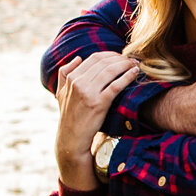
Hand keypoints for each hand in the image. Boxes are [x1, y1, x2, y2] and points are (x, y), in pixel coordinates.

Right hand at [54, 51, 139, 187]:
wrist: (71, 139)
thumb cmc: (69, 116)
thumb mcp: (60, 93)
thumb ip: (64, 74)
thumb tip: (77, 58)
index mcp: (71, 78)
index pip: (94, 58)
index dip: (110, 55)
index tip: (120, 56)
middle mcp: (79, 83)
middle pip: (104, 62)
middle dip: (120, 58)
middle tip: (132, 59)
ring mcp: (88, 93)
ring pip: (111, 70)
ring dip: (126, 64)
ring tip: (135, 64)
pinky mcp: (99, 104)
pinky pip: (116, 85)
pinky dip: (127, 76)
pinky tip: (135, 73)